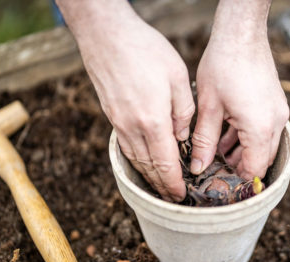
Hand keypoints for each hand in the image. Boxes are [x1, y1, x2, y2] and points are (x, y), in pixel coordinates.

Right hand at [59, 1, 193, 201]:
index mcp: (153, 121)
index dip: (173, 184)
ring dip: (147, 176)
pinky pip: (124, 145)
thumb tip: (181, 136)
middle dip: (161, 186)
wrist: (106, 34)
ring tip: (158, 186)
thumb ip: (183, 111)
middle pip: (148, 167)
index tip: (180, 196)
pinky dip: (136, 159)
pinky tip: (142, 161)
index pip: (165, 164)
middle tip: (171, 199)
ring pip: (135, 158)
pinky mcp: (110, 114)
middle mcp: (132, 127)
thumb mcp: (178, 77)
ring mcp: (118, 122)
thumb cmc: (146, 50)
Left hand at [191, 2, 288, 179]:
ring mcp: (279, 112)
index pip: (254, 168)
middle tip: (214, 167)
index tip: (219, 182)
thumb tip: (197, 166)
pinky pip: (264, 130)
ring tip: (216, 151)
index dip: (237, 179)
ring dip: (242, 152)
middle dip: (239, 166)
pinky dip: (247, 137)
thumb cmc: (223, 65)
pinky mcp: (276, 104)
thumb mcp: (209, 107)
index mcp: (259, 127)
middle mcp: (275, 123)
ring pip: (263, 145)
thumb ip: (204, 140)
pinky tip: (226, 136)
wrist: (241, 33)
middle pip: (261, 159)